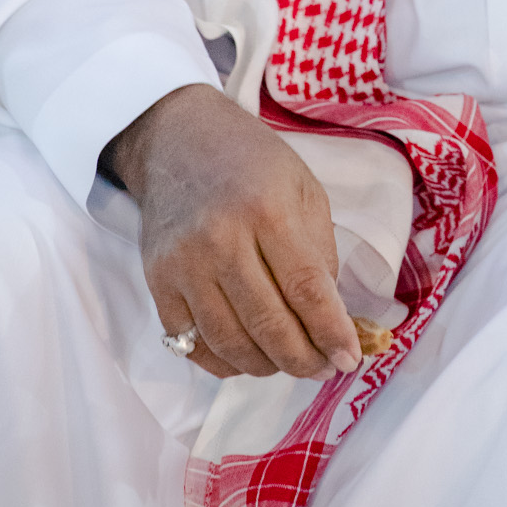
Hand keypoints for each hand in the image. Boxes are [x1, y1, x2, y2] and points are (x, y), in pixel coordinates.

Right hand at [103, 83, 361, 381]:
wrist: (177, 138)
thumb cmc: (251, 160)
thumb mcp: (303, 188)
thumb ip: (318, 252)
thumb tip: (331, 319)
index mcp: (266, 209)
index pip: (305, 289)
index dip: (331, 332)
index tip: (349, 358)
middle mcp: (220, 239)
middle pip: (268, 326)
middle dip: (304, 360)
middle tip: (324, 368)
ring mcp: (183, 264)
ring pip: (230, 344)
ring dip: (267, 366)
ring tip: (290, 361)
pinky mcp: (157, 282)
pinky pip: (192, 344)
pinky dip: (225, 362)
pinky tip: (249, 356)